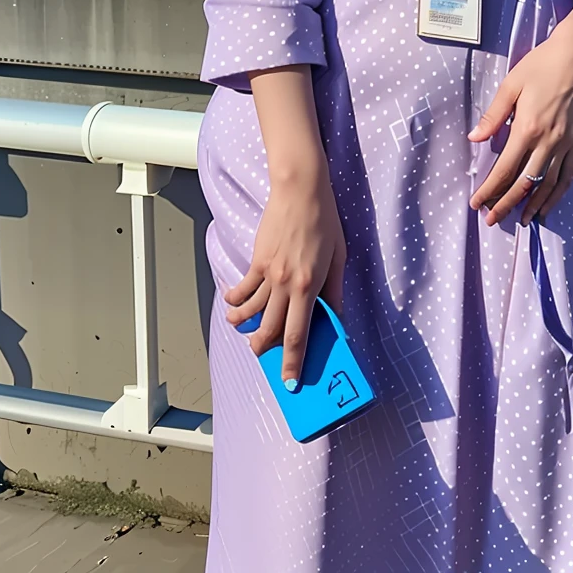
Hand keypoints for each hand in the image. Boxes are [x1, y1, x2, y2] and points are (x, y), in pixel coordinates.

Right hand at [223, 156, 346, 386]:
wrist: (300, 190)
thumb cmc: (325, 222)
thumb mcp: (339, 258)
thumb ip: (334, 291)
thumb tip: (335, 319)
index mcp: (310, 287)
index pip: (299, 335)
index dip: (293, 362)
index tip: (290, 382)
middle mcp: (286, 285)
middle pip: (271, 329)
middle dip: (265, 349)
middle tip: (264, 358)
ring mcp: (268, 273)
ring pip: (252, 311)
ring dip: (245, 326)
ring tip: (243, 333)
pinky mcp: (257, 260)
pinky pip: (243, 288)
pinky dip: (236, 300)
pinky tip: (233, 305)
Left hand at [468, 0, 572, 226]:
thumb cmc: (541, 65)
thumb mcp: (511, 85)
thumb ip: (493, 115)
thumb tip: (474, 139)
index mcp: (528, 128)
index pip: (505, 169)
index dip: (489, 190)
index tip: (476, 204)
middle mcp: (548, 141)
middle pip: (525, 183)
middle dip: (507, 204)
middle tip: (491, 220)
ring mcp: (565, 143)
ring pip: (548, 184)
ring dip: (533, 205)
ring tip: (521, 221)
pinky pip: (568, 175)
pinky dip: (558, 194)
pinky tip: (549, 204)